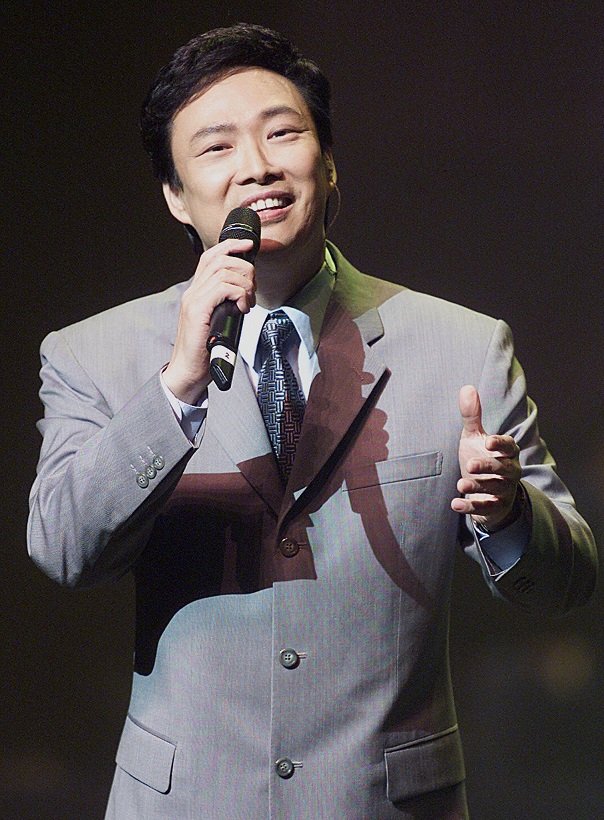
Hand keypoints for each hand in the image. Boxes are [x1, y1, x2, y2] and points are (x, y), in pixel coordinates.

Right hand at [163, 237, 255, 403]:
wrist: (189, 371)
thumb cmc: (206, 350)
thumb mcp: (219, 320)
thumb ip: (227, 304)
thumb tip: (246, 294)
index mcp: (196, 291)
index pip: (211, 256)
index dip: (231, 245)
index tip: (250, 245)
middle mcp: (192, 291)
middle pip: (221, 259)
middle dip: (245, 269)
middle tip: (253, 290)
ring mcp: (193, 300)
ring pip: (224, 272)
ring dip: (245, 284)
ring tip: (248, 303)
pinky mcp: (198, 310)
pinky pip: (223, 288)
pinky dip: (239, 294)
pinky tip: (242, 308)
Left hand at [451, 384, 521, 530]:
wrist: (487, 491)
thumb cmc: (482, 458)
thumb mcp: (475, 437)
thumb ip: (472, 416)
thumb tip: (467, 387)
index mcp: (507, 452)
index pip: (510, 446)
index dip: (501, 443)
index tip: (489, 441)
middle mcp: (509, 471)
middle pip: (504, 469)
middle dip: (488, 467)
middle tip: (470, 465)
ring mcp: (502, 490)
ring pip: (494, 490)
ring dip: (478, 487)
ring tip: (460, 484)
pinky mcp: (493, 507)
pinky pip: (485, 508)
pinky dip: (470, 507)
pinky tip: (455, 504)